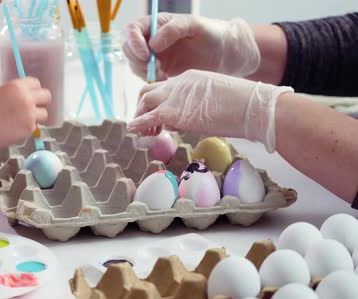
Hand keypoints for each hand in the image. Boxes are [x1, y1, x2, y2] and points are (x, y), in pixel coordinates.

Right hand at [0, 77, 50, 149]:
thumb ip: (12, 91)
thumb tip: (23, 91)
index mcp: (16, 87)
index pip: (36, 83)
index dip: (34, 90)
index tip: (33, 95)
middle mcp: (25, 98)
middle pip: (46, 96)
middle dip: (42, 101)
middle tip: (36, 106)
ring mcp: (29, 113)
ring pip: (44, 113)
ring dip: (37, 116)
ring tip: (23, 119)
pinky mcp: (29, 127)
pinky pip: (35, 126)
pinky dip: (28, 127)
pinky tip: (16, 128)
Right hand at [123, 13, 260, 81]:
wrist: (225, 53)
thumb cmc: (212, 33)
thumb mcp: (195, 25)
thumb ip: (173, 30)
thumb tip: (153, 43)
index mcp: (157, 24)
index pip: (132, 29)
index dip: (134, 41)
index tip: (146, 54)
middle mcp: (151, 39)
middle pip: (129, 48)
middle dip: (138, 60)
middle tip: (156, 67)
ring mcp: (154, 56)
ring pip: (135, 64)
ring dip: (144, 72)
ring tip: (165, 74)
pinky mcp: (160, 71)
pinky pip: (146, 76)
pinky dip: (152, 80)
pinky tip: (167, 79)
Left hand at [128, 70, 292, 151]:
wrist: (254, 107)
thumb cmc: (245, 106)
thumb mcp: (217, 99)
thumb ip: (198, 105)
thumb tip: (188, 121)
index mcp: (190, 77)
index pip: (165, 87)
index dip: (158, 102)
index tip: (157, 116)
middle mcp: (179, 83)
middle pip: (149, 91)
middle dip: (143, 107)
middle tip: (145, 124)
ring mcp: (175, 96)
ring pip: (145, 101)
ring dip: (140, 116)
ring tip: (144, 132)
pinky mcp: (174, 112)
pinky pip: (147, 117)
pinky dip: (138, 123)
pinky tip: (133, 130)